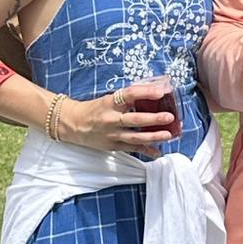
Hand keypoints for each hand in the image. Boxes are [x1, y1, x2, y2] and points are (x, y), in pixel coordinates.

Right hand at [54, 84, 177, 155]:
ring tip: (168, 134)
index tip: (162, 92)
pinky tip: (158, 152)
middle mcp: (111, 118)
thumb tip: (154, 92)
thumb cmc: (94, 109)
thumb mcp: (109, 99)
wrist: (72, 124)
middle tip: (169, 117)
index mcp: (110, 102)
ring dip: (153, 136)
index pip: (130, 94)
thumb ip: (128, 98)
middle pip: (135, 119)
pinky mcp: (112, 146)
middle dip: (153, 119)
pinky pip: (131, 149)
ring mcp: (112, 134)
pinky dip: (145, 151)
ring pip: (135, 137)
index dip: (146, 92)